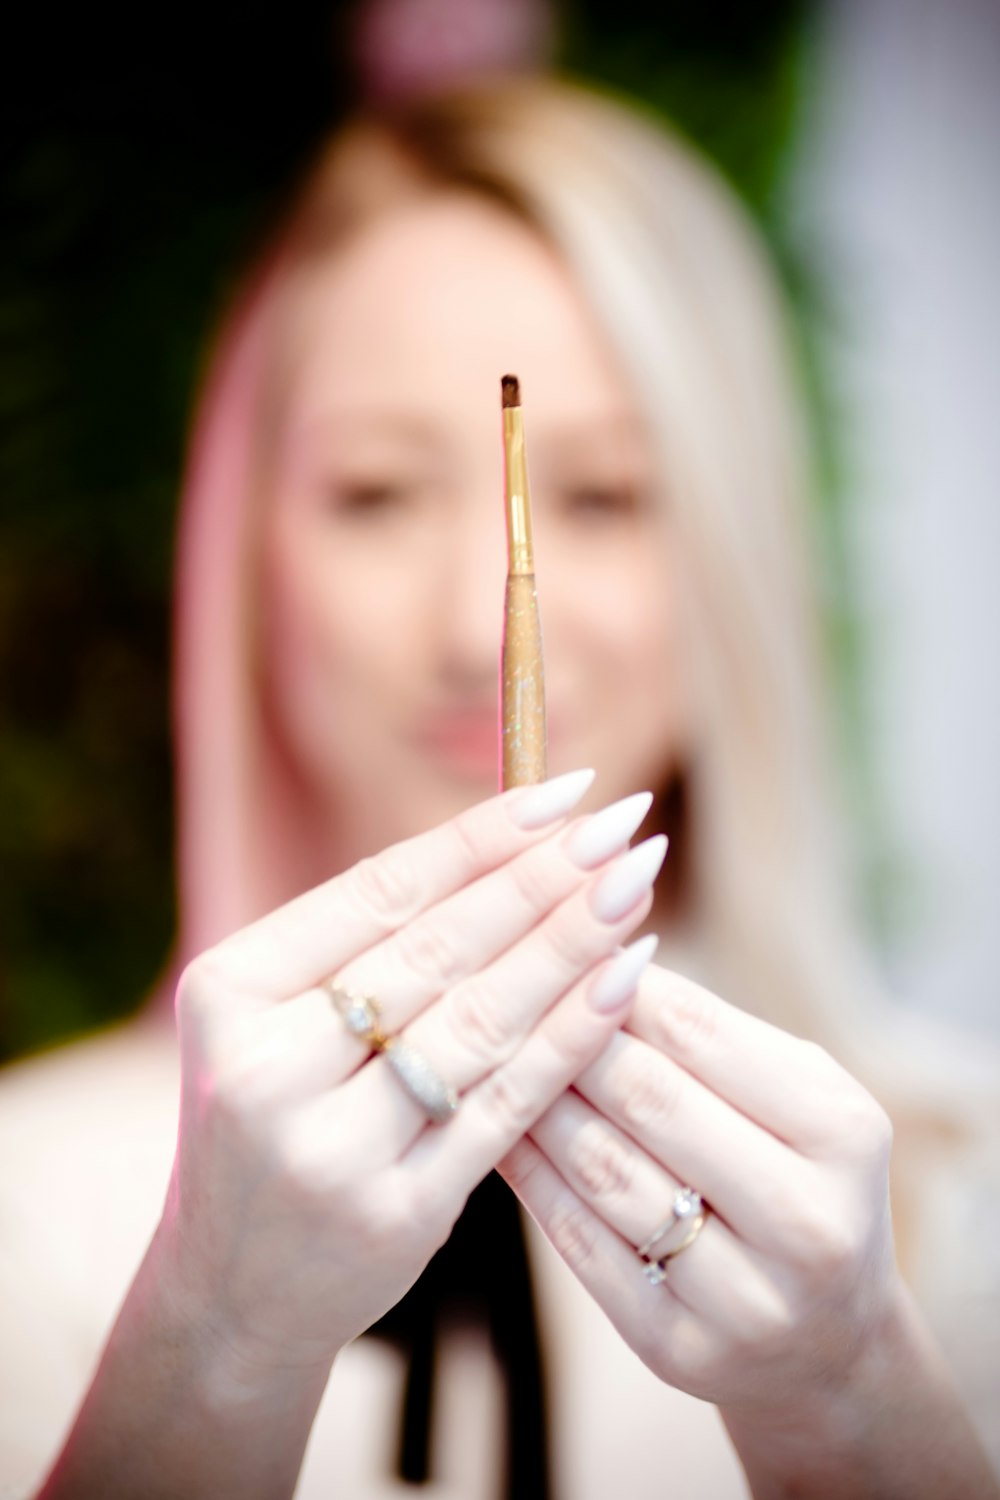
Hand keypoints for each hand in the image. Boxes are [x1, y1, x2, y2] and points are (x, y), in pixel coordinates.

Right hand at [159, 773, 665, 1380]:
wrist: (232, 1289)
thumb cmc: (274, 1119)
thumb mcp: (276, 1021)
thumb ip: (367, 944)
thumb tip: (513, 842)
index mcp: (230, 991)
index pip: (378, 891)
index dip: (481, 837)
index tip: (565, 791)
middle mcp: (267, 1066)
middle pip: (436, 949)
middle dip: (543, 880)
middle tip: (623, 826)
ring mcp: (330, 1147)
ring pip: (480, 1021)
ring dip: (571, 946)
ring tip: (635, 888)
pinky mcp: (396, 1212)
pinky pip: (506, 1105)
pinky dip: (572, 1037)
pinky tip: (625, 983)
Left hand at [501, 961, 897, 1416]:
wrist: (829, 1343)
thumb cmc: (798, 1178)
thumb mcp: (796, 1100)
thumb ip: (712, 1035)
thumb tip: (598, 953)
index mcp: (842, 1133)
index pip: (702, 1034)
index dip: (616, 983)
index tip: (559, 946)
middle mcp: (805, 1222)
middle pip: (649, 1099)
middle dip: (567, 1036)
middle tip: (505, 990)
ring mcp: (742, 1297)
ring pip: (605, 1170)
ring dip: (534, 1101)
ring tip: (487, 1051)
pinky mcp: (676, 1348)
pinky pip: (579, 1243)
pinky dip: (529, 1177)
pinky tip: (495, 1130)